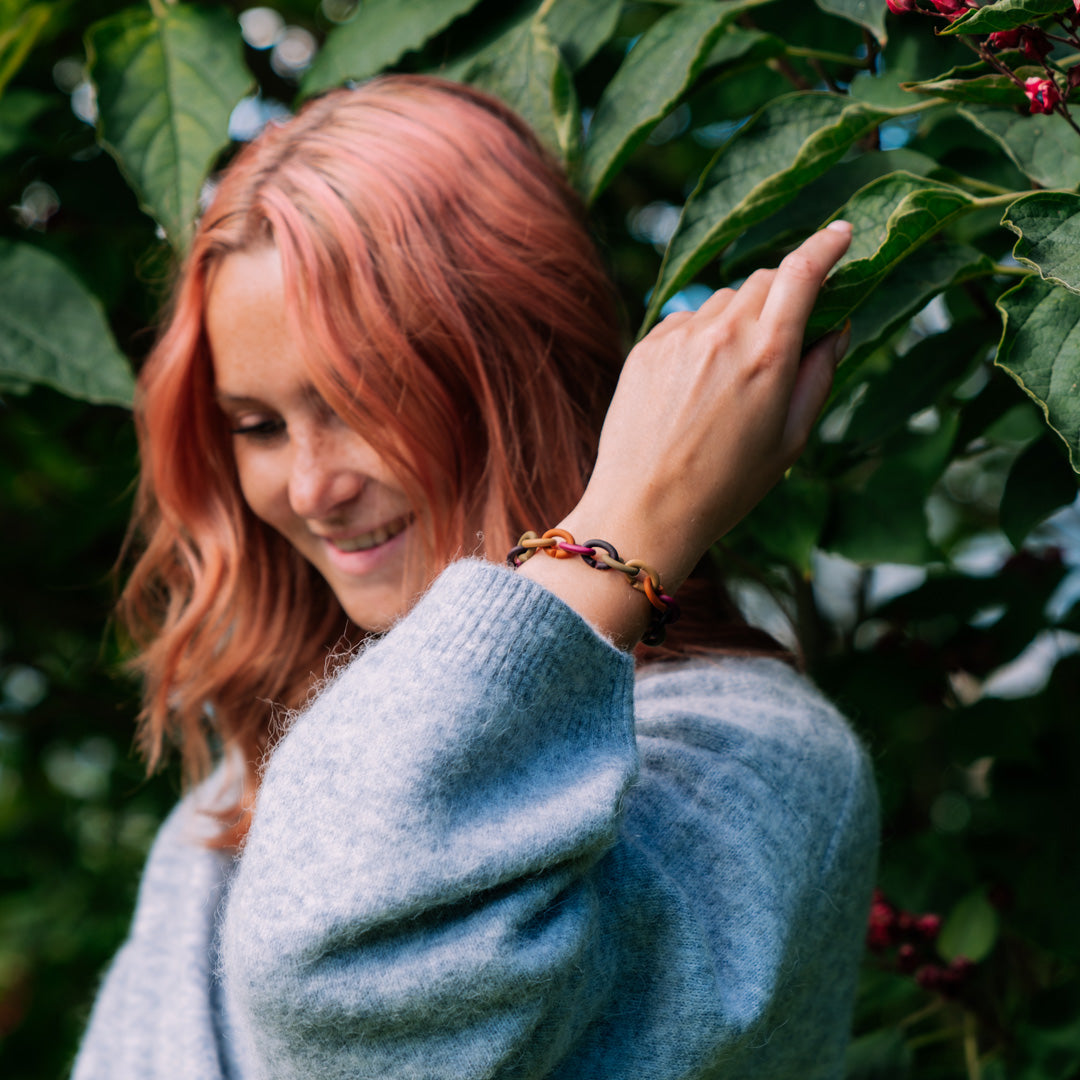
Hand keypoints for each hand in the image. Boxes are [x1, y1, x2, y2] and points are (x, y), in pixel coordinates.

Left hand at [521, 222, 851, 647]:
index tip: (841, 233)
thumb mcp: (790, 439)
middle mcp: (723, 332)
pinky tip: (694, 387)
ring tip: (729, 383)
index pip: (802, 272)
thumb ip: (818, 374)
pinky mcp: (646, 347)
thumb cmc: (726, 486)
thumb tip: (837, 327)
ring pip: (723, 301)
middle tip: (783, 340)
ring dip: (739, 320)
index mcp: (769, 353)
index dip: (826, 245)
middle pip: (764, 281)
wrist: (644, 509)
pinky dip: (701, 337)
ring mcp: (679, 336)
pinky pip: (686, 321)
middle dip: (782, 297)